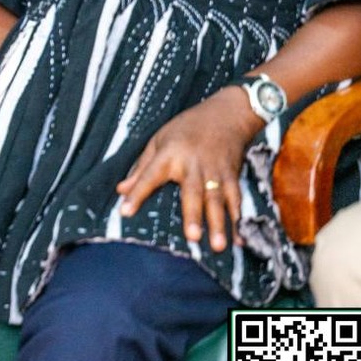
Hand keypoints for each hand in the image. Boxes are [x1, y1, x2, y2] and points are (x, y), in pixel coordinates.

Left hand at [116, 91, 259, 251]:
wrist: (226, 114)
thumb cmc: (186, 127)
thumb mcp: (159, 140)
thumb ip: (141, 167)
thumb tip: (120, 190)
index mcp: (169, 154)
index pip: (149, 175)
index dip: (137, 193)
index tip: (125, 212)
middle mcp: (193, 164)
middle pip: (192, 192)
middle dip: (193, 215)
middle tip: (193, 237)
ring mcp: (215, 171)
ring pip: (217, 200)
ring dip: (219, 223)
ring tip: (218, 246)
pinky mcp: (232, 176)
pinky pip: (236, 200)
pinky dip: (238, 219)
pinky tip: (240, 239)